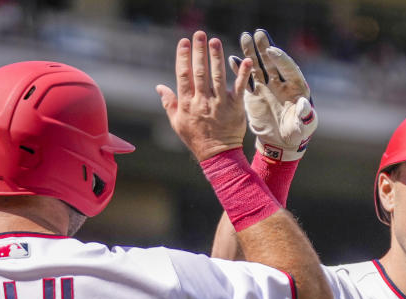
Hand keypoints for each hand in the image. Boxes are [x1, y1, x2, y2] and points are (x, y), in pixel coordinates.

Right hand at [157, 31, 248, 161]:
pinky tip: (246, 61)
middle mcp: (202, 101)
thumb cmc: (196, 139)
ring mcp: (219, 104)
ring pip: (217, 76)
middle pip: (199, 72)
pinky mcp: (235, 107)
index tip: (184, 42)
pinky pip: (240, 88)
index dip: (183, 57)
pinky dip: (243, 74)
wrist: (218, 155)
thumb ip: (169, 102)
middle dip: (199, 52)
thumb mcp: (177, 123)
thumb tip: (159, 86)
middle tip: (200, 35)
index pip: (183, 75)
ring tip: (215, 41)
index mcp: (187, 103)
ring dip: (216, 57)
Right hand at [230, 29, 316, 161]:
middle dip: (265, 49)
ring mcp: (267, 86)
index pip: (289, 69)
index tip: (272, 51)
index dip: (281, 60)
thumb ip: (303, 116)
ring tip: (245, 36)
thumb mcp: (302, 127)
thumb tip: (304, 104)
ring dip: (251, 52)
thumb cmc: (296, 134)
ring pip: (258, 66)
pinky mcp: (254, 92)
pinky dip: (239, 69)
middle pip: (273, 62)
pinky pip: (246, 78)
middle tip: (258, 34)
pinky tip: (231, 59)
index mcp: (296, 88)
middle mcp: (281, 83)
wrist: (281, 142)